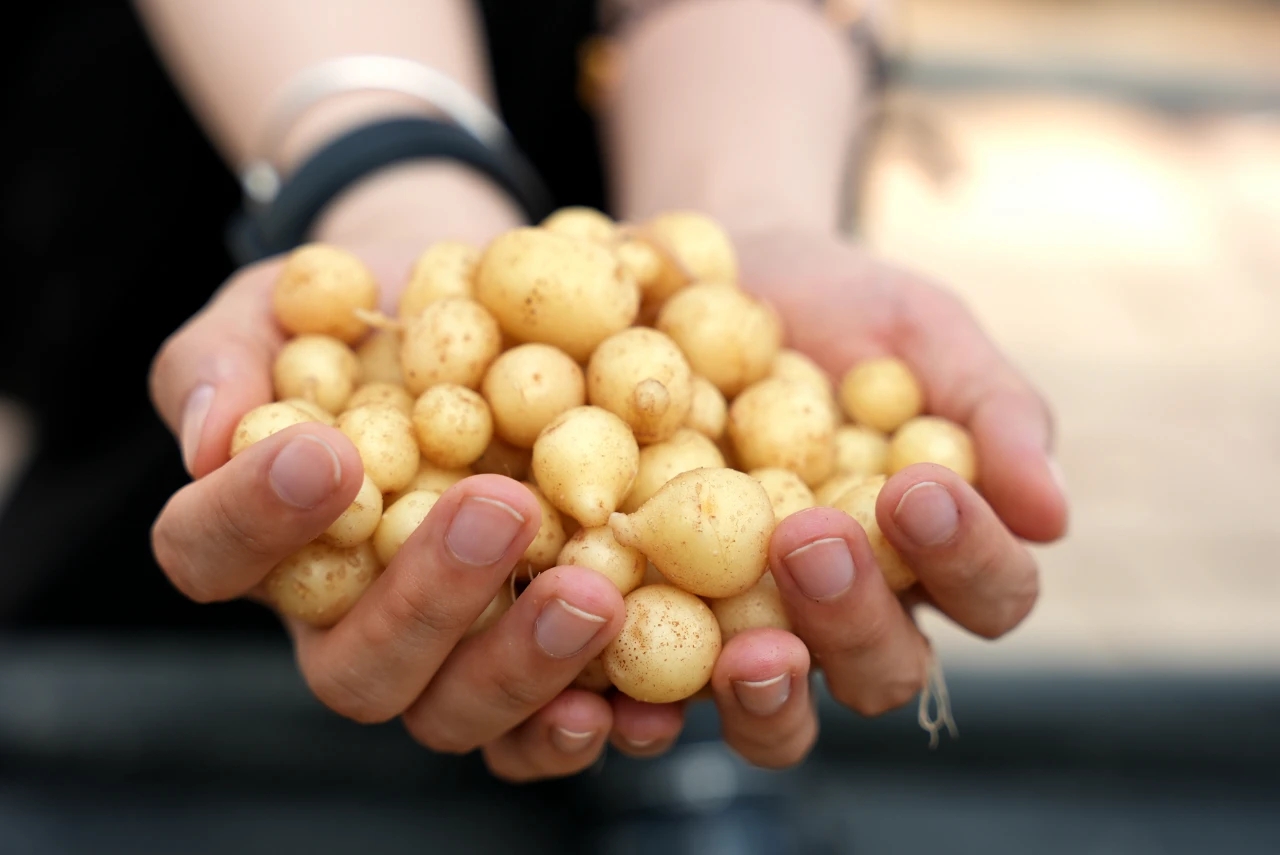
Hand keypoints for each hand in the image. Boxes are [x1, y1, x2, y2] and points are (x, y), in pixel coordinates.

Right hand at [146, 163, 639, 781]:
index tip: (325, 451)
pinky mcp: (535, 665)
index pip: (213, 554)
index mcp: (267, 542)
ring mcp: (446, 656)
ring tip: (594, 593)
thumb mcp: (285, 299)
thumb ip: (229, 355)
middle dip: (425, 601)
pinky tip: (642, 703)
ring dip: (522, 668)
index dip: (254, 519)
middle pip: (356, 669)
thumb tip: (211, 434)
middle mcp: (349, 622)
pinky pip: (550, 731)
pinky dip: (594, 724)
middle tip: (497, 509)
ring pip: (456, 712)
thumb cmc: (365, 309)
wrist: (482, 308)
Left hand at [626, 226, 1069, 767]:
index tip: (919, 489)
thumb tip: (1050, 515)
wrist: (709, 280)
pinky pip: (656, 698)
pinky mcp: (658, 632)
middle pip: (884, 669)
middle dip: (857, 618)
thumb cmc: (840, 307)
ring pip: (782, 713)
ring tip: (744, 640)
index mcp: (936, 554)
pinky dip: (646, 713)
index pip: (988, 592)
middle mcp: (853, 612)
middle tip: (812, 537)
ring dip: (770, 691)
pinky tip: (626, 700)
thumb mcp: (922, 330)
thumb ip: (993, 409)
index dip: (969, 560)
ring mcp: (754, 630)